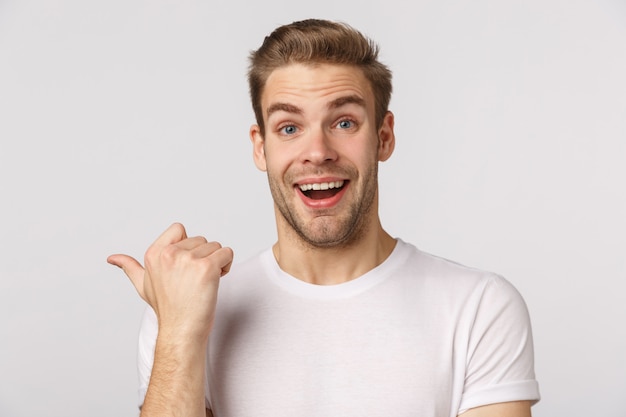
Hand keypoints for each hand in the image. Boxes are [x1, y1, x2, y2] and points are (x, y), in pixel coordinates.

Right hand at [107, 223, 233, 339]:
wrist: (181, 331)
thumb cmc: (166, 309)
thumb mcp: (143, 285)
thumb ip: (130, 267)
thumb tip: (112, 258)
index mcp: (154, 254)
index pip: (179, 229)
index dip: (188, 245)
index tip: (185, 265)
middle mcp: (169, 254)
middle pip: (201, 239)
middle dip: (204, 257)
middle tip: (195, 280)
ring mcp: (188, 260)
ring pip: (215, 246)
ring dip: (217, 262)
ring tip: (204, 282)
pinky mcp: (206, 268)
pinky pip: (227, 253)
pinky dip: (227, 265)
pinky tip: (217, 280)